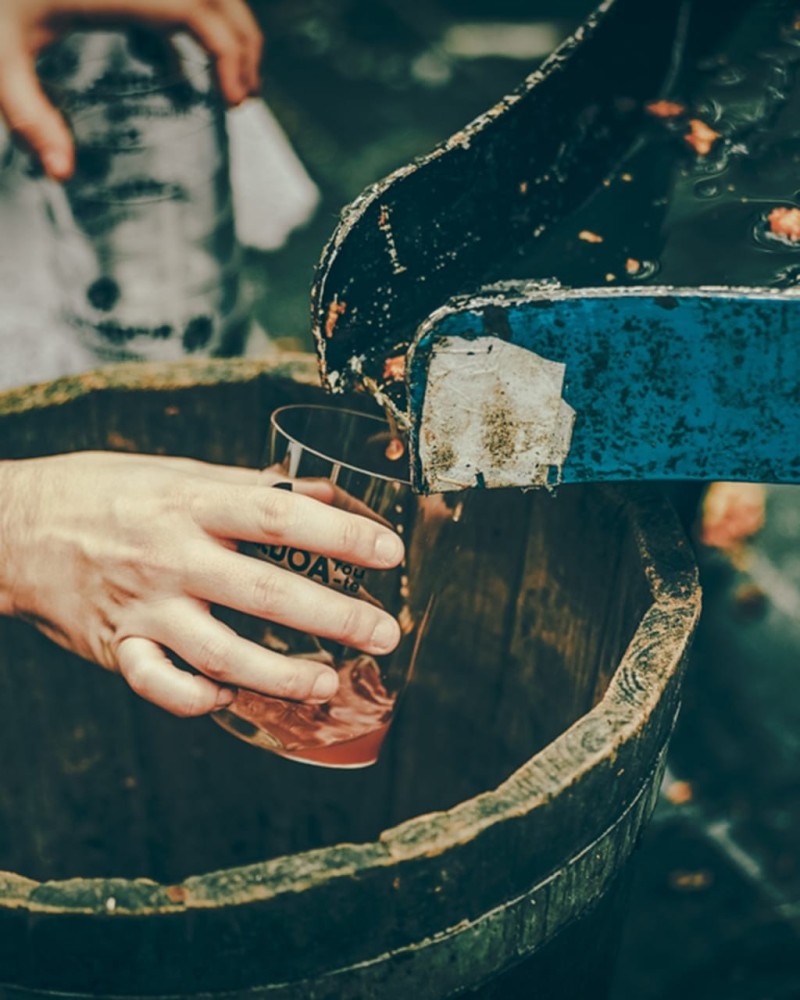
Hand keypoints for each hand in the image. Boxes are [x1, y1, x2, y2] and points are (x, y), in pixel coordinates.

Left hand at [0, 0, 262, 178]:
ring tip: (233, 81)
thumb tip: (62, 173)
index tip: (234, 101)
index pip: (193, 9)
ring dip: (229, 29)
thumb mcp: (0, 63)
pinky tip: (184, 65)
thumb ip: (29, 116)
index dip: (227, 52)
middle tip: (245, 97)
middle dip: (243, 43)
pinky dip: (198, 23)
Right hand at [0, 452, 404, 716]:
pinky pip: (159, 685)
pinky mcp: (114, 645)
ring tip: (330, 682)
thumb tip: (320, 492)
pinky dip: (198, 698)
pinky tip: (232, 699)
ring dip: (282, 674)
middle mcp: (171, 557)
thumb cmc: (103, 491)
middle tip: (385, 633)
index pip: (278, 518)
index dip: (340, 536)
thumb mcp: (177, 473)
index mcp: (190, 504)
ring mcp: (143, 607)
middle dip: (334, 616)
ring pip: (221, 651)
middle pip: (264, 591)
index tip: (389, 552)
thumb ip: (249, 486)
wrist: (13, 527)